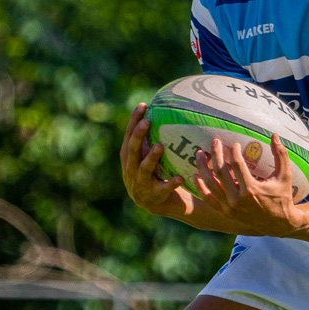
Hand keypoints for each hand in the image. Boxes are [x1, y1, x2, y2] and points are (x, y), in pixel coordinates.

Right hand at [119, 104, 194, 218]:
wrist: (160, 205)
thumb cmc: (157, 174)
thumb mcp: (153, 157)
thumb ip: (154, 139)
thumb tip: (169, 112)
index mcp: (129, 159)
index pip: (129, 136)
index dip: (133, 121)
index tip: (143, 105)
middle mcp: (131, 171)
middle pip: (132, 151)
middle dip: (138, 136)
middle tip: (147, 122)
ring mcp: (140, 185)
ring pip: (144, 169)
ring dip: (151, 157)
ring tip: (160, 146)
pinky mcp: (153, 197)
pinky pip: (163, 189)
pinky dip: (170, 183)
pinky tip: (179, 178)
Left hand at [190, 132, 306, 236]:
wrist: (278, 224)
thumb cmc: (282, 197)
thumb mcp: (285, 176)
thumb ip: (280, 155)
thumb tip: (275, 135)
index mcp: (251, 189)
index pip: (237, 164)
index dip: (234, 151)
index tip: (235, 144)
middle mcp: (238, 199)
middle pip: (221, 172)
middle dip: (216, 154)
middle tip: (215, 142)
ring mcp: (229, 207)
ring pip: (211, 184)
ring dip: (202, 168)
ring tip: (198, 154)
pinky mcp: (225, 212)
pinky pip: (208, 199)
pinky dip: (200, 187)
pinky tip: (195, 176)